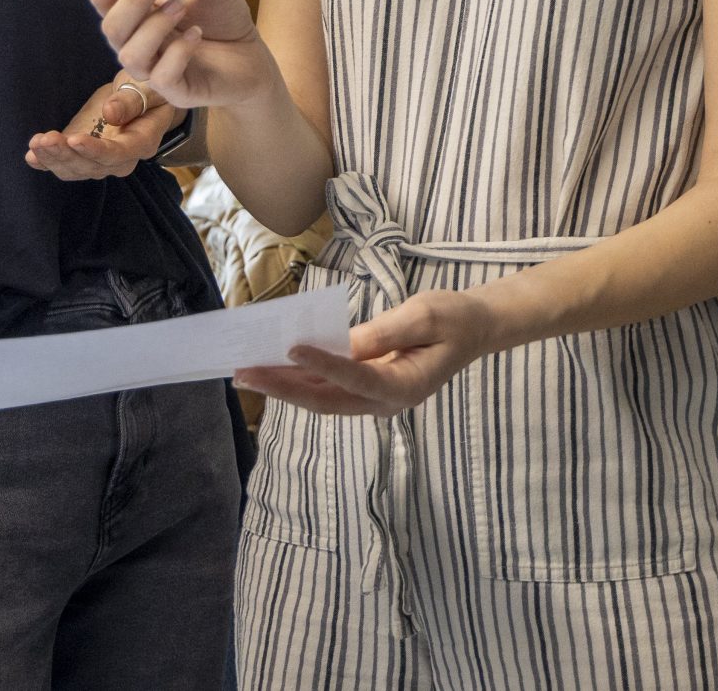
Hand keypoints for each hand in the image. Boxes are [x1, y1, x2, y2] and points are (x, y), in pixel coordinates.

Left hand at [24, 79, 180, 180]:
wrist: (141, 95)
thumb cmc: (148, 89)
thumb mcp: (147, 87)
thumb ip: (132, 101)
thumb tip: (109, 113)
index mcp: (142, 142)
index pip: (117, 154)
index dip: (95, 150)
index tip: (74, 139)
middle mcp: (121, 159)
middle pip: (92, 166)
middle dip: (66, 155)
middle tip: (46, 139)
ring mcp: (100, 160)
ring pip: (75, 169)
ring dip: (53, 159)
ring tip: (36, 143)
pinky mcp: (82, 153)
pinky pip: (64, 164)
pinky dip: (46, 163)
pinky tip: (32, 157)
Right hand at [88, 0, 276, 113]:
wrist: (251, 56)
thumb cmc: (221, 20)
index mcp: (136, 13)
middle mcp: (136, 41)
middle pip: (111, 25)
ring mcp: (154, 69)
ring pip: (130, 54)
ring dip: (154, 24)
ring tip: (182, 5)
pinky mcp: (176, 90)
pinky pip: (162, 76)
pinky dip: (178, 52)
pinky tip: (197, 34)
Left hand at [235, 290, 494, 416]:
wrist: (473, 331)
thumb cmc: (452, 319)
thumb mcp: (424, 315)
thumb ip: (384, 332)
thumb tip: (343, 343)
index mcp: (405, 386)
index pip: (356, 377)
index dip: (323, 363)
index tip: (291, 347)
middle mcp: (385, 401)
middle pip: (327, 399)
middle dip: (283, 386)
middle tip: (245, 372)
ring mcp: (373, 399)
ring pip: (322, 397)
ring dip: (283, 386)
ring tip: (246, 373)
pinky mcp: (365, 389)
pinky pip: (328, 388)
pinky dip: (299, 378)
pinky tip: (273, 368)